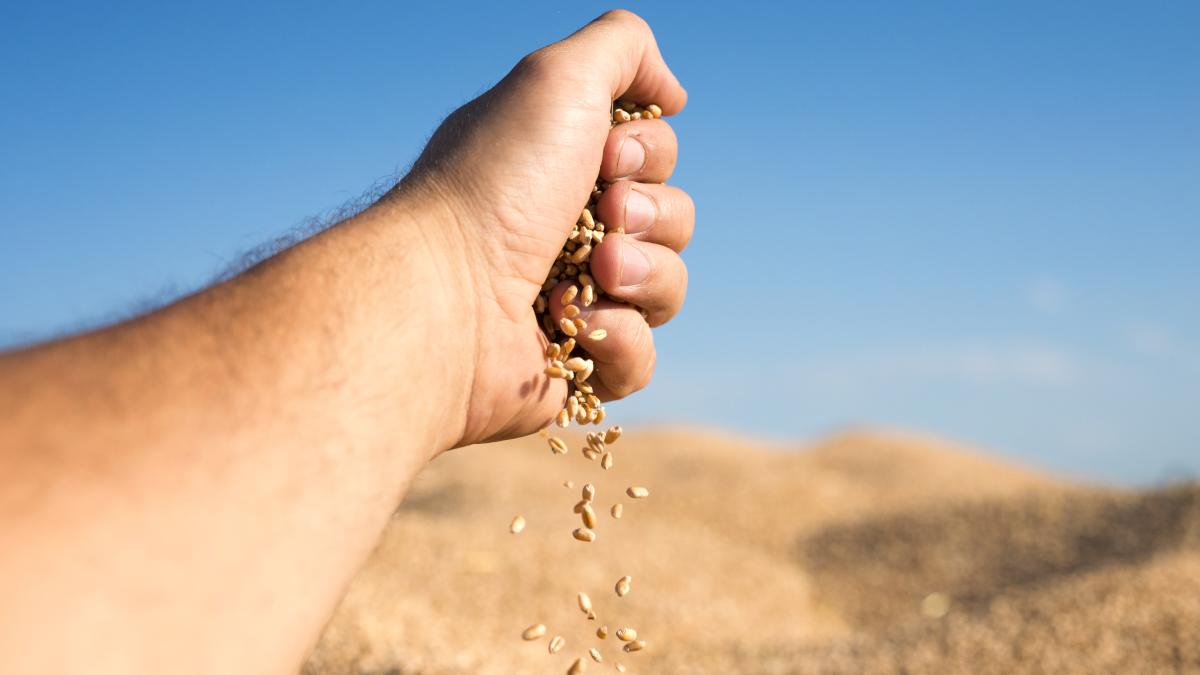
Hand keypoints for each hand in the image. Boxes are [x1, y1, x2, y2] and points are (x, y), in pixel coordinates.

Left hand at [391, 10, 692, 446]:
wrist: (443, 296)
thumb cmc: (492, 186)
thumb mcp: (556, 78)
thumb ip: (624, 47)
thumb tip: (672, 92)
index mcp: (559, 167)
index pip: (655, 159)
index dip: (647, 156)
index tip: (605, 157)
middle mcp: (566, 232)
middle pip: (673, 221)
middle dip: (649, 216)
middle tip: (600, 217)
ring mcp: (572, 303)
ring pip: (667, 290)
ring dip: (640, 277)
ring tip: (587, 277)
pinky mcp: (572, 370)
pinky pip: (640, 361)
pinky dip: (618, 341)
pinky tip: (571, 328)